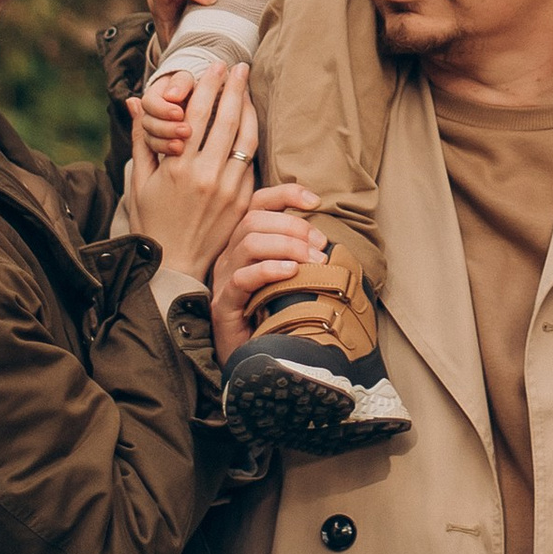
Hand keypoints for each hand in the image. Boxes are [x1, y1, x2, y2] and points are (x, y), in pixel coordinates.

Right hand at [126, 62, 256, 276]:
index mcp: (177, 167)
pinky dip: (251, 137)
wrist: (174, 265)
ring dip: (249, 108)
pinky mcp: (242, 201)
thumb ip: (141, 138)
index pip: (198, 114)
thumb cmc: (151, 221)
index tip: (216, 67)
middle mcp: (205, 175)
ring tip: (247, 88)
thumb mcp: (139, 180)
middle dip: (234, 88)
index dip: (209, 86)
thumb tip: (132, 102)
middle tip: (239, 66)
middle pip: (227, 119)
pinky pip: (250, 161)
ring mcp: (228, 189)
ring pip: (246, 138)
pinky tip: (250, 122)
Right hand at [210, 184, 323, 360]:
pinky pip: (242, 278)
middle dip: (293, 226)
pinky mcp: (224, 304)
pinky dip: (269, 269)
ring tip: (313, 260)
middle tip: (321, 246)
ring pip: (249, 243)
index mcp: (245, 242)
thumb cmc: (273, 313)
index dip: (286, 194)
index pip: (259, 203)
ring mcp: (224, 278)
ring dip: (288, 246)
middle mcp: (230, 254)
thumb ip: (300, 253)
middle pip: (255, 219)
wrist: (252, 359)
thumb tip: (328, 238)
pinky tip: (291, 272)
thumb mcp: (289, 277)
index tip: (315, 201)